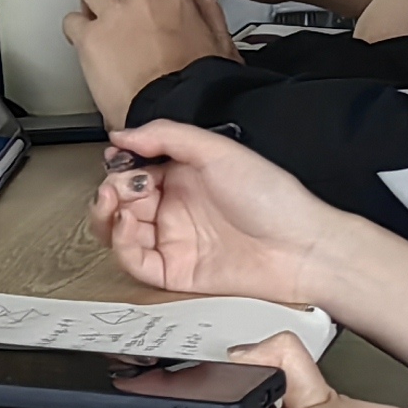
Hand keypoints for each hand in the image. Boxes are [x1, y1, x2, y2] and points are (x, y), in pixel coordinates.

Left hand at [62, 0, 233, 123]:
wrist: (175, 111)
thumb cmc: (198, 85)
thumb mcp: (219, 40)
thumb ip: (205, 6)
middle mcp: (141, 0)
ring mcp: (113, 18)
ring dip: (92, 0)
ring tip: (98, 17)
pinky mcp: (90, 40)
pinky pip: (71, 20)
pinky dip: (76, 28)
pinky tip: (86, 40)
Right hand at [90, 114, 342, 308]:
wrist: (302, 248)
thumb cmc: (273, 199)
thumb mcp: (217, 150)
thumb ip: (167, 136)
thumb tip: (123, 134)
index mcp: (185, 176)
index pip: (135, 171)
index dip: (120, 165)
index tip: (116, 158)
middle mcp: (176, 208)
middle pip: (121, 201)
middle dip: (110, 189)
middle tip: (116, 184)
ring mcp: (175, 240)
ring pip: (120, 232)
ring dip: (106, 215)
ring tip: (112, 201)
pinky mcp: (176, 272)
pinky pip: (135, 262)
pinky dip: (121, 243)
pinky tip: (125, 224)